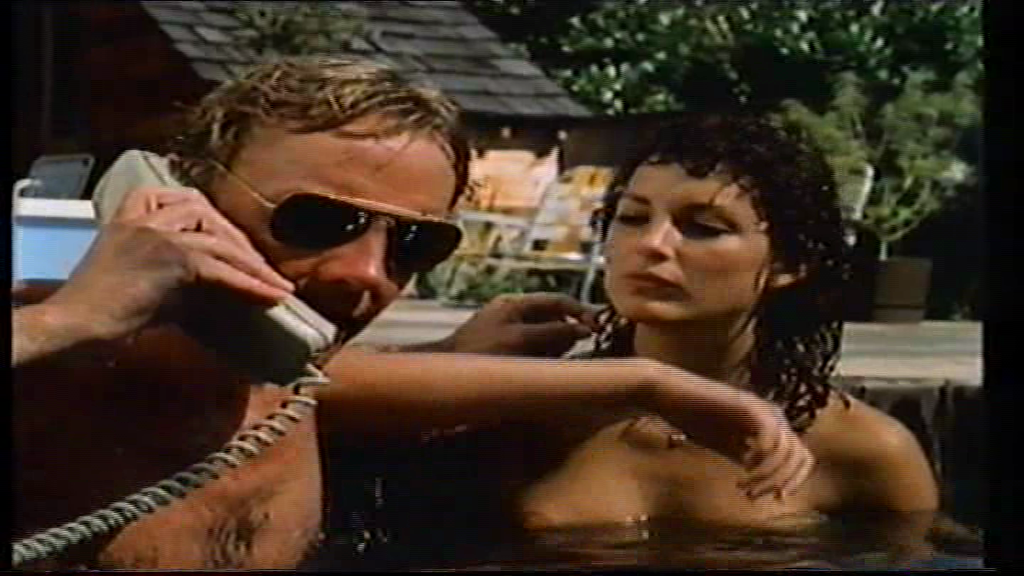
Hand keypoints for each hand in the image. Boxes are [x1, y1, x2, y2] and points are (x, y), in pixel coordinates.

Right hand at [44, 186, 293, 340]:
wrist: (76, 324)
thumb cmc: (105, 309)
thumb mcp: (147, 275)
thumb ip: (181, 269)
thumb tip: (225, 282)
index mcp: (132, 213)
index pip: (185, 200)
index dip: (216, 221)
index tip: (235, 243)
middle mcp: (146, 216)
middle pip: (208, 214)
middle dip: (239, 242)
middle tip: (262, 270)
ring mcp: (159, 233)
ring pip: (220, 241)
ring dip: (253, 265)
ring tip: (276, 286)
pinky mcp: (173, 259)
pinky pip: (222, 269)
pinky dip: (251, 284)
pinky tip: (272, 296)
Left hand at [442, 292, 599, 356]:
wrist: (443, 376)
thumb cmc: (480, 353)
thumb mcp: (521, 340)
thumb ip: (554, 332)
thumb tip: (585, 328)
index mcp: (515, 305)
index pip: (557, 301)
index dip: (580, 312)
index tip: (597, 329)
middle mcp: (513, 316)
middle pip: (554, 320)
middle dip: (566, 335)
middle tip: (567, 353)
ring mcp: (508, 335)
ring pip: (545, 338)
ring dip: (555, 350)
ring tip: (549, 364)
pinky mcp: (504, 354)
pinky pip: (533, 353)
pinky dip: (541, 360)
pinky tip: (537, 371)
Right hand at [646, 365, 814, 500]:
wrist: (666, 392)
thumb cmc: (691, 416)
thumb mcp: (725, 444)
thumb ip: (747, 458)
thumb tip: (769, 483)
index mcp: (770, 423)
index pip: (801, 457)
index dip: (793, 481)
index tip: (774, 499)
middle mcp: (771, 414)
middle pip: (799, 456)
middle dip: (779, 482)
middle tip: (751, 495)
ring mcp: (760, 407)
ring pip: (786, 450)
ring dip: (768, 476)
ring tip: (743, 486)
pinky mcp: (746, 404)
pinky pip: (769, 436)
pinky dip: (761, 459)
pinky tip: (743, 467)